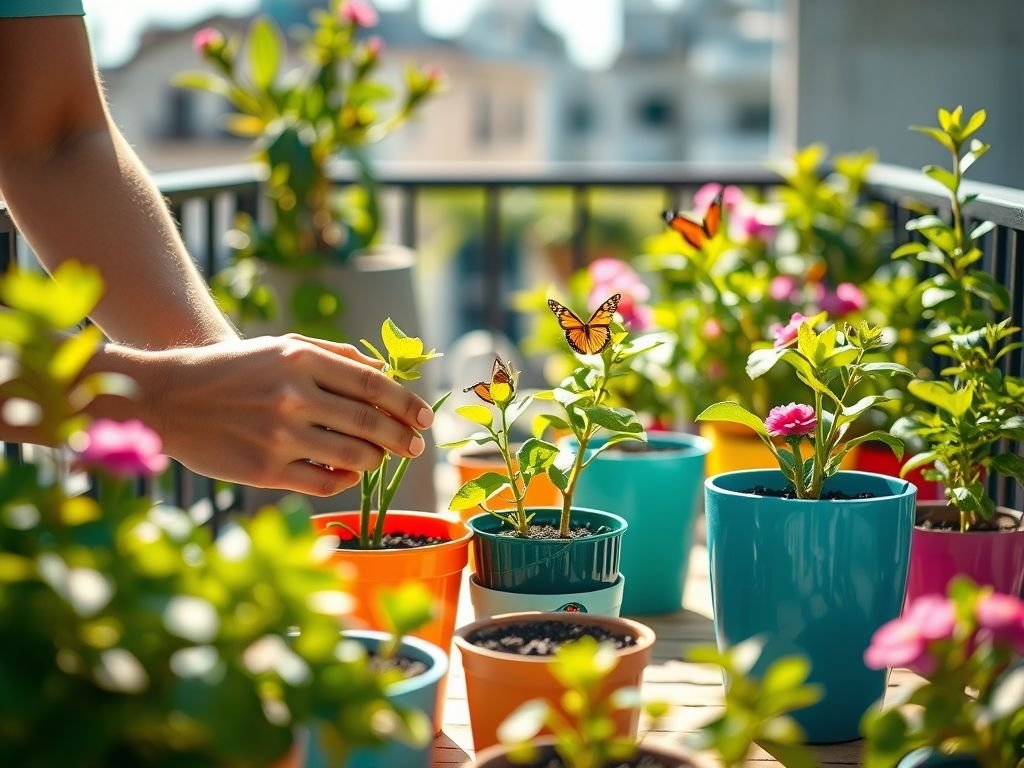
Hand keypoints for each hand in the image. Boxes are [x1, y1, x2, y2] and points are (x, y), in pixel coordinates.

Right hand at [101, 334, 434, 495]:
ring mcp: (280, 435)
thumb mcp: (281, 347)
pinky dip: (346, 480)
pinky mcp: (266, 470)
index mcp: (300, 360)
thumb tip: (384, 371)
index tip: (426, 417)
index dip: (406, 403)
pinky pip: (325, 482)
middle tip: (416, 446)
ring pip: (354, 457)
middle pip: (370, 422)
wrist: (169, 398)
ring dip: (377, 460)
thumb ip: (334, 356)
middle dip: (402, 437)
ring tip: (380, 458)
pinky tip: (349, 473)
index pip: (372, 384)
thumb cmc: (234, 370)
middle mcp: (293, 395)